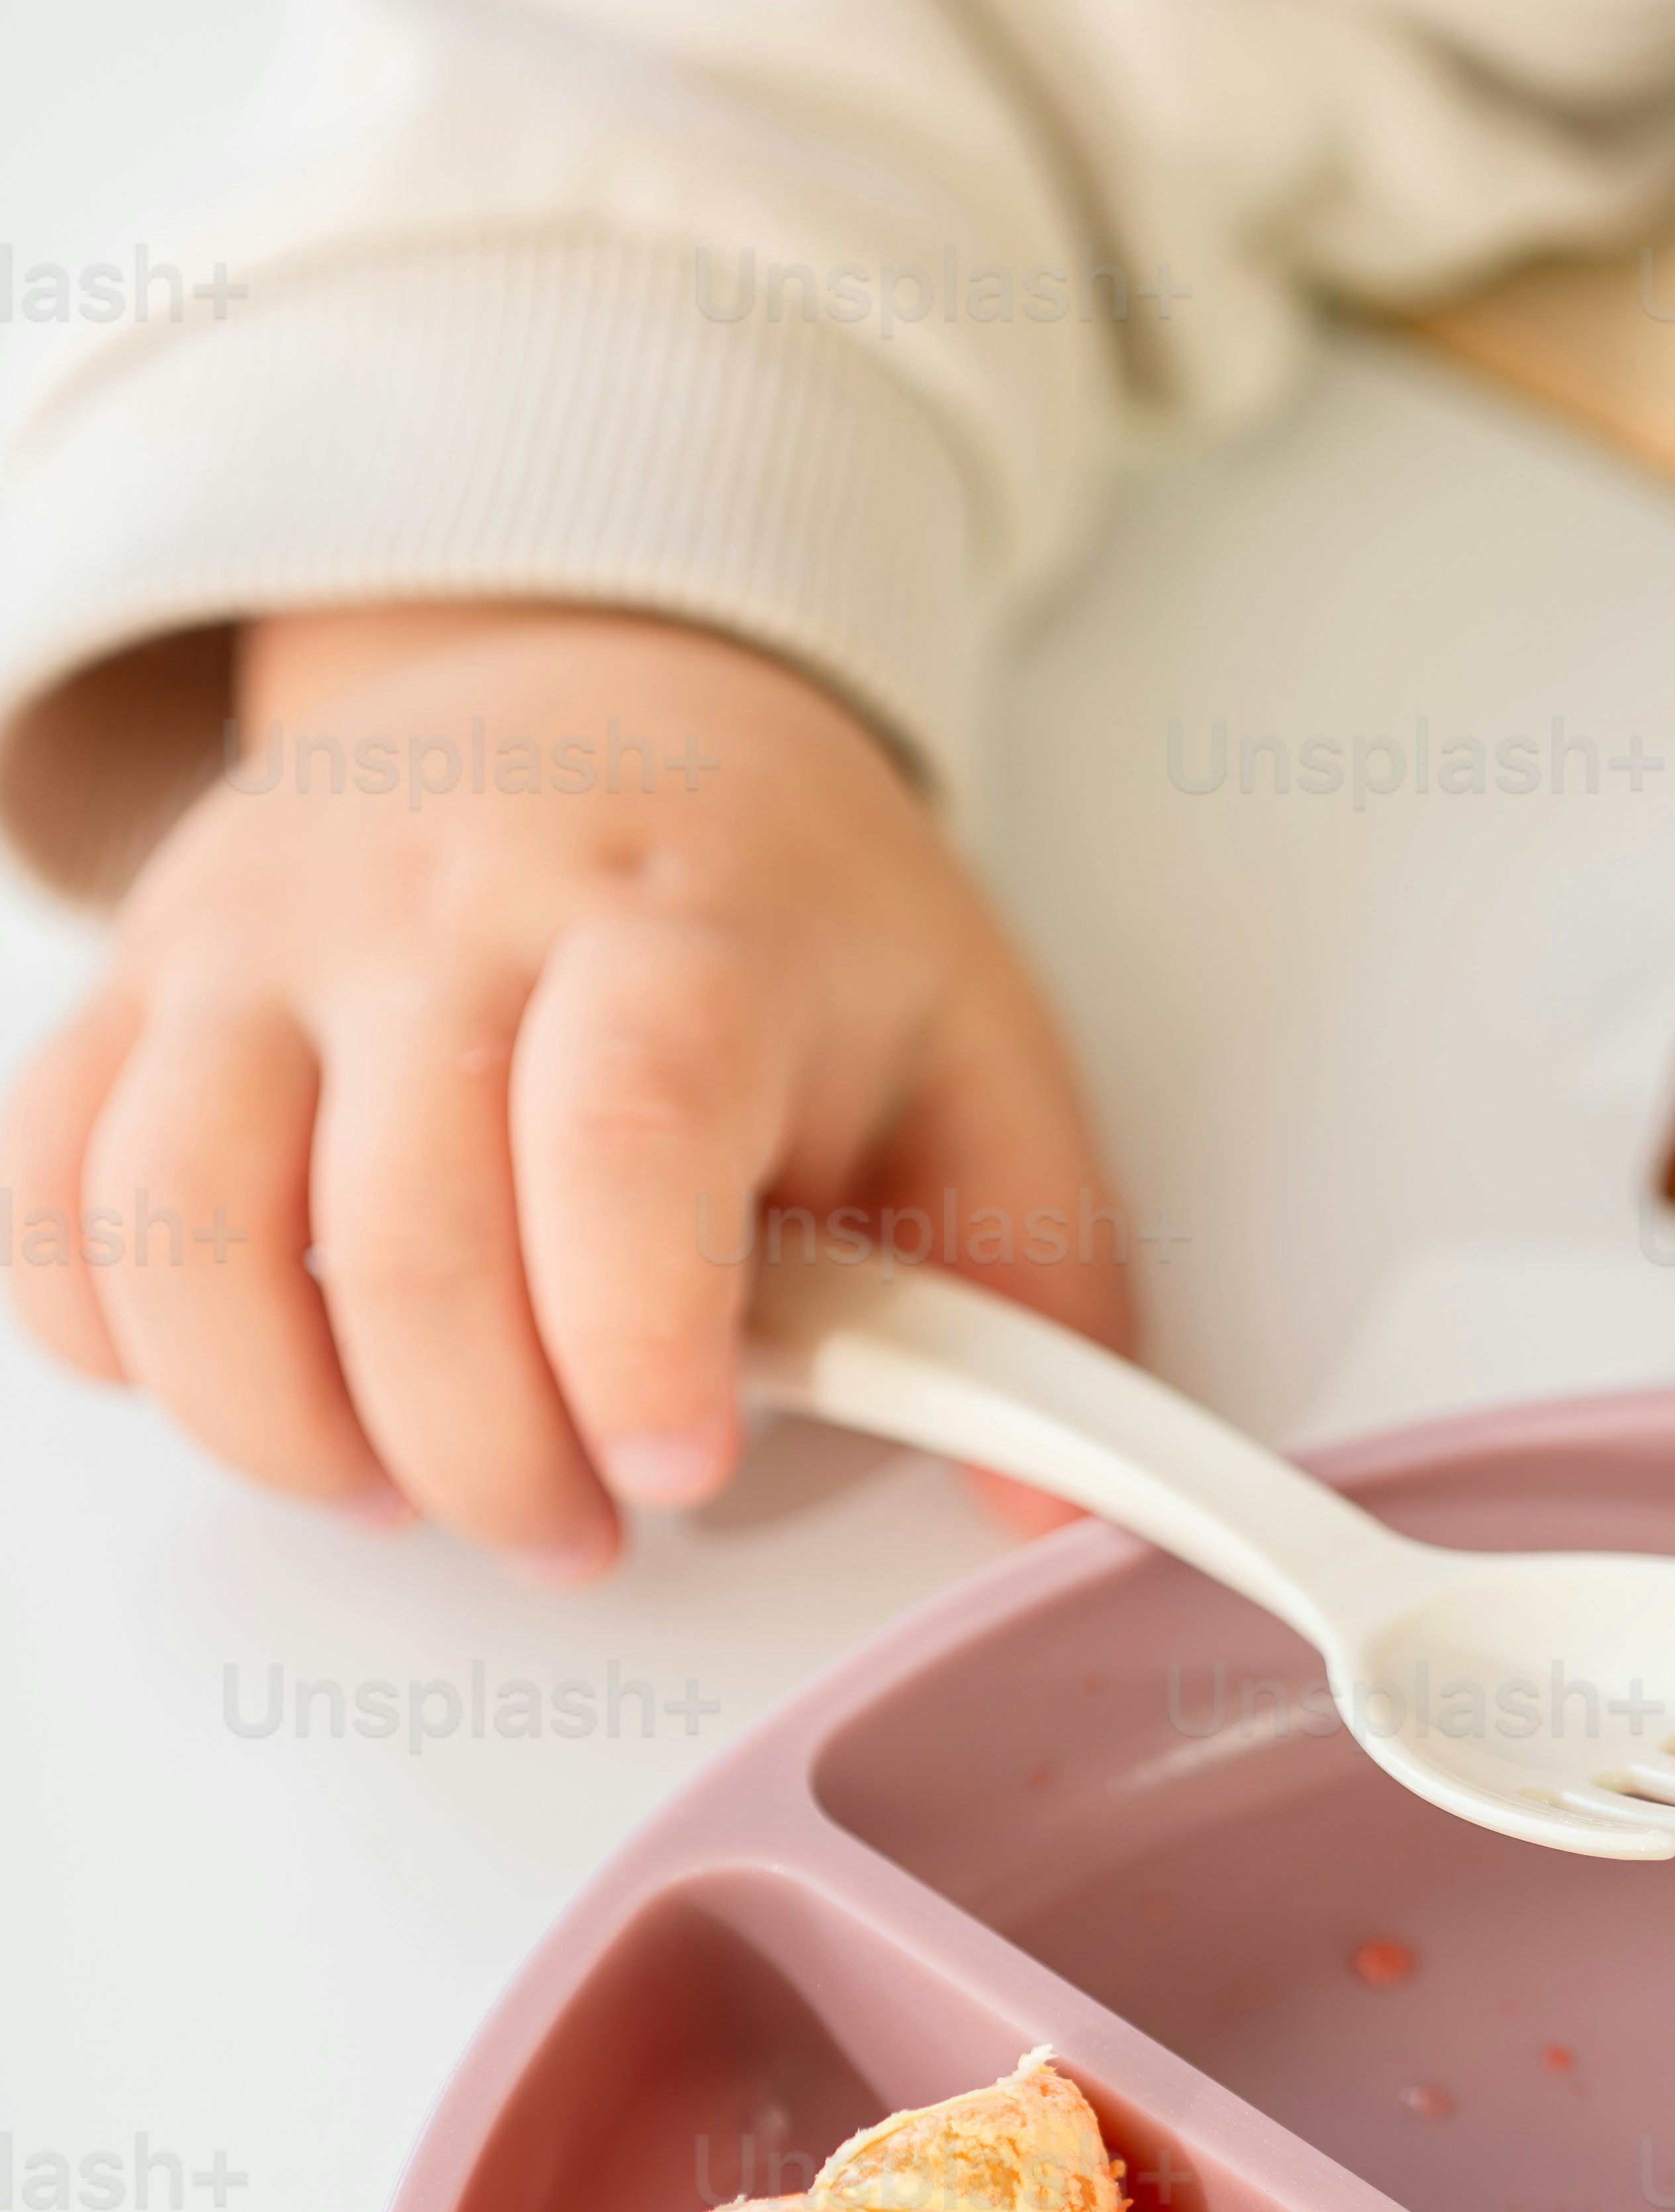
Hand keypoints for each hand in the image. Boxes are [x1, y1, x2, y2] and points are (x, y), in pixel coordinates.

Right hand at [1, 605, 1126, 1569]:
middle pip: (405, 1230)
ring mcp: (264, 939)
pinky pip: (54, 1194)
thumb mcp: (973, 1055)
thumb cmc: (781, 906)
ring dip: (287, 1428)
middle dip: (489, 1455)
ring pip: (180, 1228)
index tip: (675, 1466)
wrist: (603, 685)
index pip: (619, 1130)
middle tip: (578, 1526)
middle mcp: (443, 909)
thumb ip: (1033, 1287)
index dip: (630, 1337)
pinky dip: (117, 1338)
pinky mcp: (145, 984)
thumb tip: (1038, 1502)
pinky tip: (264, 1379)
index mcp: (681, 919)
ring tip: (412, 1481)